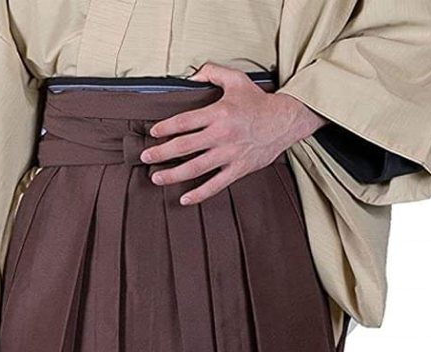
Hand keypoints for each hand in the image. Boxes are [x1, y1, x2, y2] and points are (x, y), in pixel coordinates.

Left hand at [141, 62, 327, 204]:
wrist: (284, 121)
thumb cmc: (258, 101)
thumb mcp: (236, 79)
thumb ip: (212, 72)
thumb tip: (191, 75)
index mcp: (218, 113)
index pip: (184, 121)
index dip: (165, 127)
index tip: (153, 133)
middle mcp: (221, 135)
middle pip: (184, 146)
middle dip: (161, 153)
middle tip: (145, 157)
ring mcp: (229, 154)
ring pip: (195, 168)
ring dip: (173, 174)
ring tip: (157, 178)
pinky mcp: (238, 169)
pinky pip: (216, 185)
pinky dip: (199, 193)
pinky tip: (185, 199)